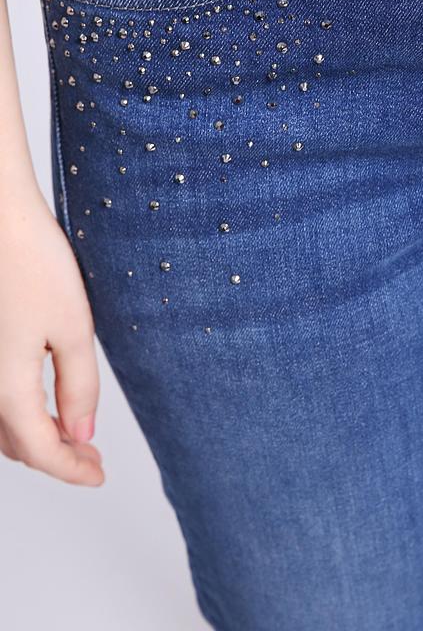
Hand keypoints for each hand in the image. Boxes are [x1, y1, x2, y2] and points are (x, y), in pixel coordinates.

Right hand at [0, 190, 103, 485]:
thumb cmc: (33, 262)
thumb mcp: (73, 327)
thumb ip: (78, 386)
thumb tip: (80, 434)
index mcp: (6, 384)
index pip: (40, 449)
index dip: (70, 470)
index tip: (98, 476)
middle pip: (14, 443)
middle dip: (54, 454)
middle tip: (91, 457)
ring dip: (32, 435)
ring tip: (71, 432)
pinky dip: (14, 411)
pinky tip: (39, 400)